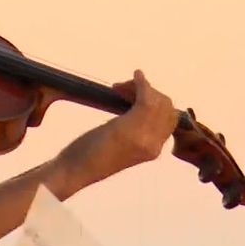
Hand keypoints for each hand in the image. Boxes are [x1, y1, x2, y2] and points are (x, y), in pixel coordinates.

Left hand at [58, 69, 178, 186]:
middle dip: (150, 92)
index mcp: (154, 150)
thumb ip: (133, 131)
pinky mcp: (129, 129)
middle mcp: (155, 146)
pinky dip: (142, 83)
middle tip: (123, 90)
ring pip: (159, 101)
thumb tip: (136, 108)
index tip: (131, 94)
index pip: (170, 119)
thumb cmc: (90, 157)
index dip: (156, 101)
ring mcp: (144, 138)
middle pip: (167, 108)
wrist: (74, 170)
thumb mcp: (119, 145)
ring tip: (119, 88)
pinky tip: (137, 75)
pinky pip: (147, 99)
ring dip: (141, 88)